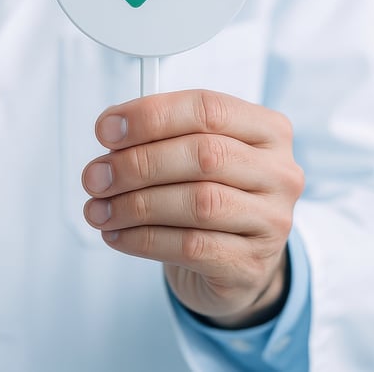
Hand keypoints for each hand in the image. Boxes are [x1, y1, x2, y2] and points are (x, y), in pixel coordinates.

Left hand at [82, 90, 303, 327]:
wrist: (234, 264)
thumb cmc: (209, 196)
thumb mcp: (192, 156)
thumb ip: (160, 138)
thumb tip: (112, 134)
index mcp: (266, 130)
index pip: (208, 109)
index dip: (151, 116)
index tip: (106, 130)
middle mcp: (279, 172)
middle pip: (203, 155)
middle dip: (137, 164)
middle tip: (95, 176)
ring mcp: (271, 221)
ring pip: (198, 203)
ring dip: (135, 205)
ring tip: (99, 210)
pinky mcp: (251, 264)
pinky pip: (190, 246)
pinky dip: (143, 239)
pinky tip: (118, 235)